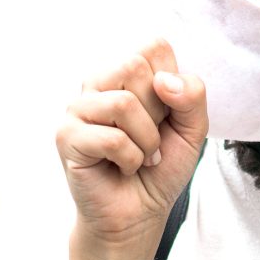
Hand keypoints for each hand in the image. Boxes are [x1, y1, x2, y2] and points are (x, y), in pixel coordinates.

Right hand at [56, 39, 207, 258]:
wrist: (140, 213)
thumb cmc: (162, 166)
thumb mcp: (193, 128)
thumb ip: (192, 95)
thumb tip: (163, 81)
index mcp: (127, 73)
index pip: (155, 46)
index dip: (173, 82)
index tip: (168, 113)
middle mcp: (99, 83)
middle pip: (135, 66)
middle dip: (157, 111)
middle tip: (151, 137)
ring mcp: (79, 108)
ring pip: (122, 102)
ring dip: (146, 140)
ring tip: (141, 155)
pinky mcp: (66, 136)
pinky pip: (111, 138)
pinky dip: (130, 159)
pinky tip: (123, 167)